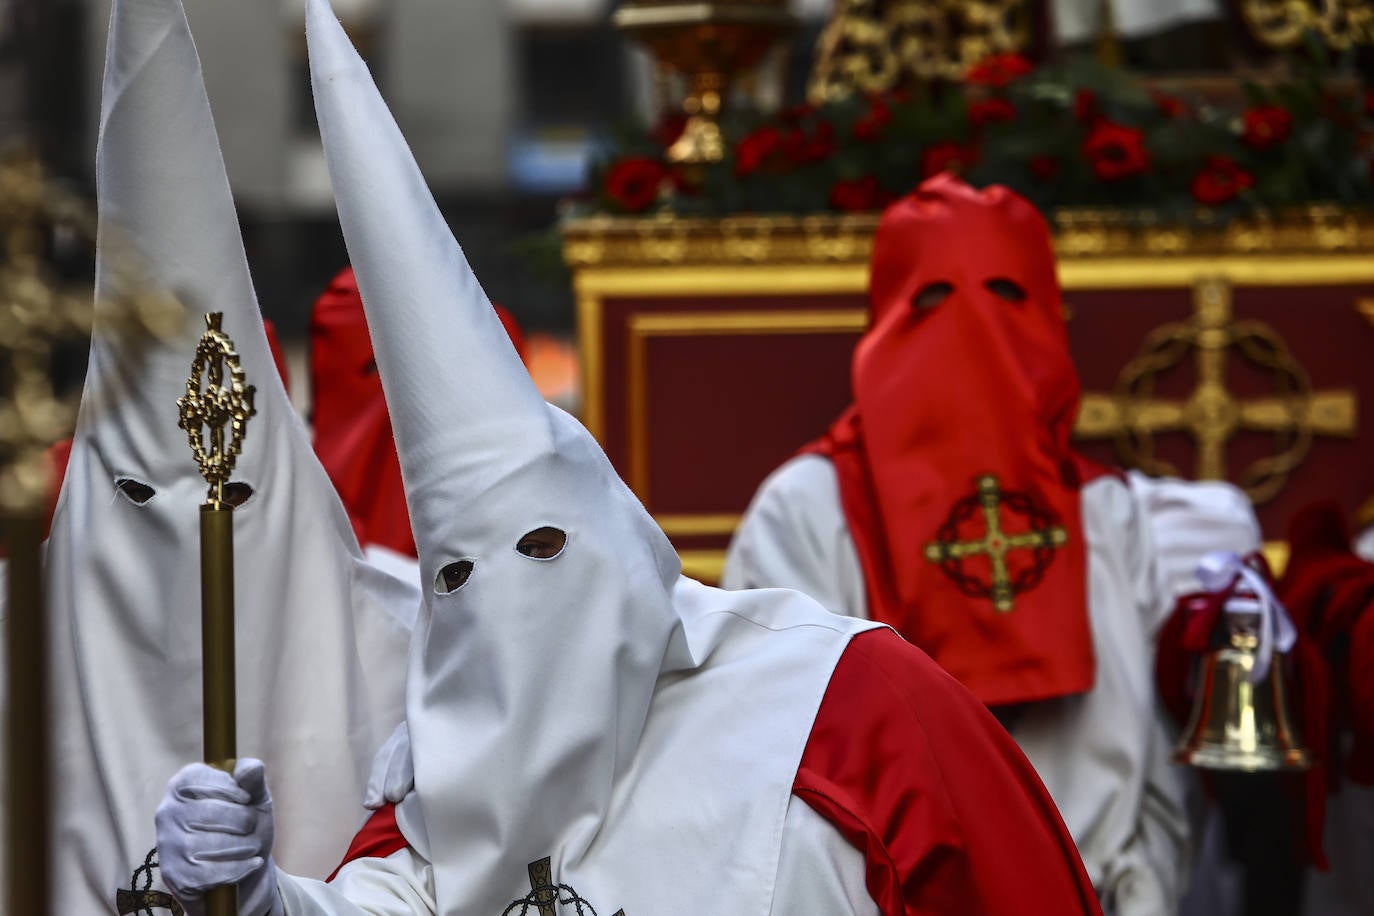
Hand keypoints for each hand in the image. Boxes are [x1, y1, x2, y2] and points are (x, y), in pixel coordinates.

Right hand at [155, 758, 278, 915]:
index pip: (201, 780)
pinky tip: (251, 863)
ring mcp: (168, 845)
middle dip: (244, 821)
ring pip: (213, 844)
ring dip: (245, 846)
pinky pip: (212, 872)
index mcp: (182, 786)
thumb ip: (253, 781)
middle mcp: (167, 812)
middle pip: (212, 813)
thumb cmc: (244, 825)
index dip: (231, 790)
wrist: (240, 870)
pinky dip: (240, 868)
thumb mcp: (254, 799)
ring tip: (251, 846)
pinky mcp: (174, 875)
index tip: (246, 799)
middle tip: (251, 827)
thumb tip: (253, 768)